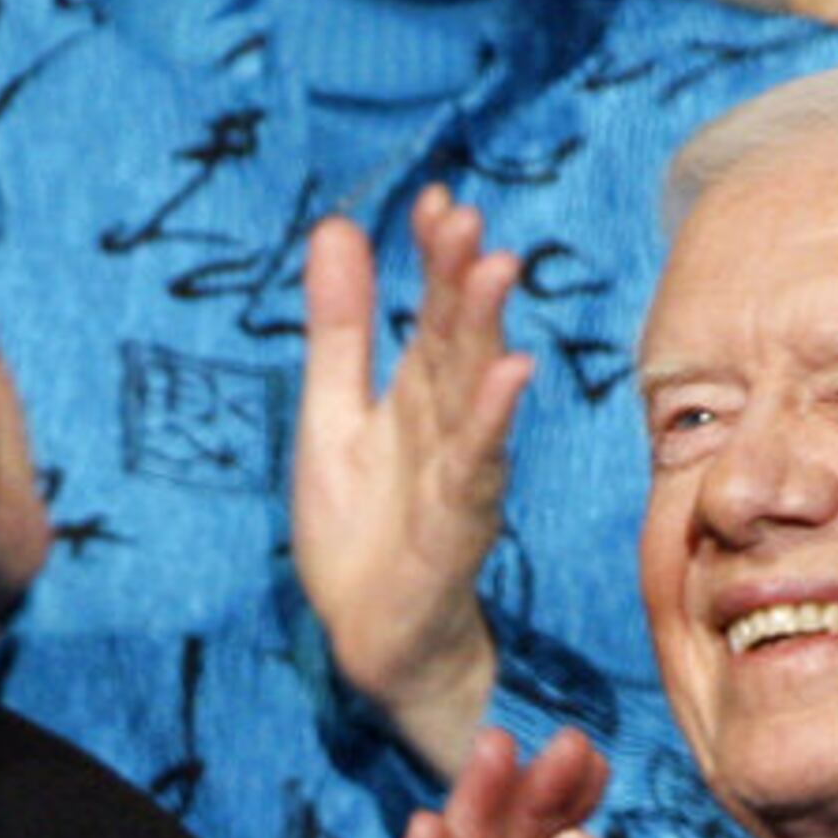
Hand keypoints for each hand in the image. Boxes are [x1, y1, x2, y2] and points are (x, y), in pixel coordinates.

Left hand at [293, 184, 533, 777]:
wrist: (371, 638)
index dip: (435, 258)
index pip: (432, 313)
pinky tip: (506, 376)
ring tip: (493, 272)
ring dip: (485, 334)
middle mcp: (448, 428)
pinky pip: (476, 470)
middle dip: (463, 280)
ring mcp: (459, 476)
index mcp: (417, 396)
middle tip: (467, 219)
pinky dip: (489, 423)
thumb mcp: (331, 413)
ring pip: (473, 396)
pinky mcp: (456, 529)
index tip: (437, 200)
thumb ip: (340, 328)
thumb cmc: (362, 529)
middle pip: (458, 342)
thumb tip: (337, 227)